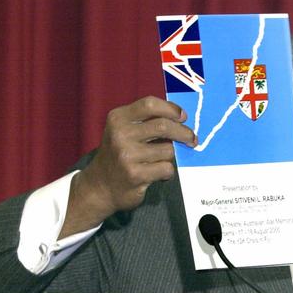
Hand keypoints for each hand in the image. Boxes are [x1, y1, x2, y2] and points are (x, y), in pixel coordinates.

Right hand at [60, 96, 196, 237]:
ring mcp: (126, 155)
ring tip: (160, 161)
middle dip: (183, 132)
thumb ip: (147, 122)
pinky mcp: (135, 174)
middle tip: (192, 139)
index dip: (171, 109)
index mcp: (118, 118)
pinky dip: (167, 172)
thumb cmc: (120, 155)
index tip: (183, 117)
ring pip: (168, 150)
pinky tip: (157, 174)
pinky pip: (166, 168)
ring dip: (171, 157)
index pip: (150, 105)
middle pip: (164, 126)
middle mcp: (120, 134)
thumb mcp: (124, 131)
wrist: (100, 187)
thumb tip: (182, 119)